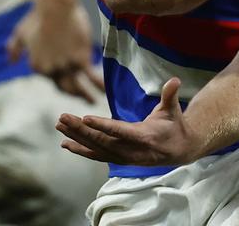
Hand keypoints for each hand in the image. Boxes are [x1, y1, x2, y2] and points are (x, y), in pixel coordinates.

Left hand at [6, 0, 103, 101]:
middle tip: (81, 98)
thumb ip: (15, 49)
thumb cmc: (37, 17)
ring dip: (85, 96)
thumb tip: (11, 61)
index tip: (67, 75)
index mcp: (37, 66)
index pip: (50, 76)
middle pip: (64, 87)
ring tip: (93, 101)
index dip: (59, 75)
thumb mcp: (20, 32)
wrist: (55, 7)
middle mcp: (51, 71)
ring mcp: (67, 67)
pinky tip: (105, 91)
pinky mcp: (81, 59)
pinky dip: (98, 85)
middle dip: (73, 94)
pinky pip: (91, 77)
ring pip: (77, 86)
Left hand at [56, 76, 198, 165]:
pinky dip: (80, 150)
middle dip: (81, 129)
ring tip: (60, 125)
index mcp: (144, 137)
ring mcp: (123, 157)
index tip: (85, 118)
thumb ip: (170, 95)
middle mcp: (131, 150)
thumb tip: (175, 80)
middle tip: (63, 117)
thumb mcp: (173, 110)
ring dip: (76, 137)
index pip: (120, 131)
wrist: (178, 150)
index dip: (102, 125)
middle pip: (101, 140)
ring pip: (95, 148)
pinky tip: (65, 143)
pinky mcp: (117, 159)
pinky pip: (96, 155)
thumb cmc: (174, 126)